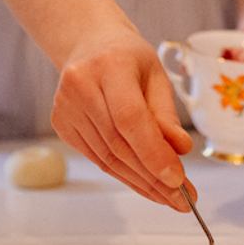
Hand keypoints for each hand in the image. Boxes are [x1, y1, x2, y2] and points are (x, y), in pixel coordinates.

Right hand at [52, 31, 193, 209]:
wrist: (90, 44)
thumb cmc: (129, 59)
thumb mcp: (156, 76)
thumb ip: (166, 115)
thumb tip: (180, 150)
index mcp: (110, 65)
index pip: (130, 118)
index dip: (153, 152)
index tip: (178, 180)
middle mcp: (81, 85)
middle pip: (118, 144)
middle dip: (153, 177)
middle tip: (183, 199)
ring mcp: (65, 106)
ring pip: (107, 158)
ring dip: (141, 183)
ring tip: (169, 197)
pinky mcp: (60, 123)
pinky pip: (97, 158)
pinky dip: (124, 175)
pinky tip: (146, 185)